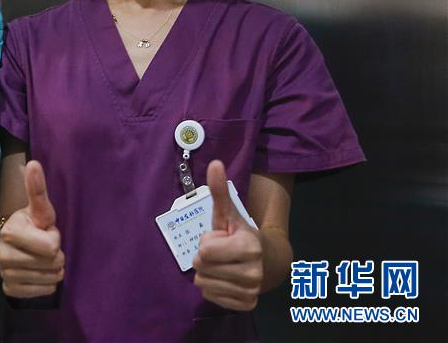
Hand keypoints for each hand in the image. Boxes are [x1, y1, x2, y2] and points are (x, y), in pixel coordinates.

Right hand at [0, 160, 63, 297]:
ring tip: (42, 257)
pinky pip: (42, 292)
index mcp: (10, 232)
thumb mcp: (39, 208)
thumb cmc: (33, 223)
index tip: (44, 230)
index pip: (52, 246)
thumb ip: (37, 188)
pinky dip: (46, 284)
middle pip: (53, 263)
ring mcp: (5, 274)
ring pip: (50, 279)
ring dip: (53, 269)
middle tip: (43, 244)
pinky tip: (39, 272)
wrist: (17, 243)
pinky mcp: (9, 289)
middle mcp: (3, 255)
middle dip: (55, 254)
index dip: (54, 237)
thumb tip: (33, 163)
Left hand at [193, 160, 262, 310]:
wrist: (267, 260)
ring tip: (223, 264)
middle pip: (201, 269)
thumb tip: (215, 163)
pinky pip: (211, 298)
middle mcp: (253, 273)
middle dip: (205, 258)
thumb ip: (219, 190)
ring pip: (203, 284)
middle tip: (222, 252)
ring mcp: (250, 291)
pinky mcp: (246, 305)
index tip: (222, 239)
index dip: (207, 242)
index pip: (203, 251)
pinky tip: (226, 278)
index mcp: (249, 247)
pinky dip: (214, 289)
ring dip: (208, 273)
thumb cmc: (240, 234)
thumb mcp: (228, 213)